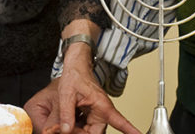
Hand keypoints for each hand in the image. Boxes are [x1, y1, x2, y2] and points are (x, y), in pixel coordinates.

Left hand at [24, 73, 139, 133]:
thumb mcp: (67, 94)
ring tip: (64, 123)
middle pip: (95, 133)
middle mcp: (102, 111)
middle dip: (80, 133)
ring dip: (77, 130)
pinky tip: (67, 122)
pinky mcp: (91, 116)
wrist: (75, 67)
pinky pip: (85, 127)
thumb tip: (66, 131)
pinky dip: (76, 127)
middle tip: (65, 128)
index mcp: (102, 105)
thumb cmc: (75, 76)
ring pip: (89, 131)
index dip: (130, 131)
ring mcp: (97, 114)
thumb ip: (66, 114)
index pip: (120, 122)